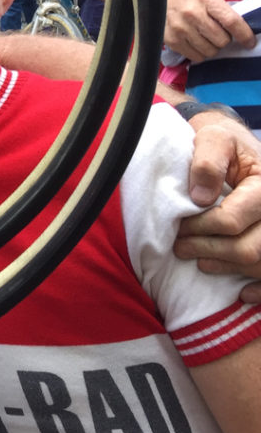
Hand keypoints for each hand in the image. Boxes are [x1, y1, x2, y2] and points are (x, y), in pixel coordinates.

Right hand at [165, 0, 255, 63]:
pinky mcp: (172, 40)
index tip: (249, 42)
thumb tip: (244, 34)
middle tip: (217, 33)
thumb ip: (225, 13)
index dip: (244, 34)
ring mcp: (180, 28)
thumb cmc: (191, 1)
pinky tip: (195, 42)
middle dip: (223, 40)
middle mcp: (191, 13)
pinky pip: (197, 57)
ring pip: (210, 51)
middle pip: (221, 40)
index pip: (231, 21)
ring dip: (211, 47)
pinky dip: (200, 53)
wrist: (161, 0)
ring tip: (204, 37)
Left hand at [176, 112, 260, 301]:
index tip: (179, 227)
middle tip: (180, 248)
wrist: (238, 149)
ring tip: (199, 261)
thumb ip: (207, 162)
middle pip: (249, 248)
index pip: (231, 220)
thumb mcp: (214, 139)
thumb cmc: (225, 143)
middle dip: (210, 250)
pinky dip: (260, 290)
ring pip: (260, 264)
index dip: (200, 228)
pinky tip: (241, 293)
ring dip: (228, 268)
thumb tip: (199, 198)